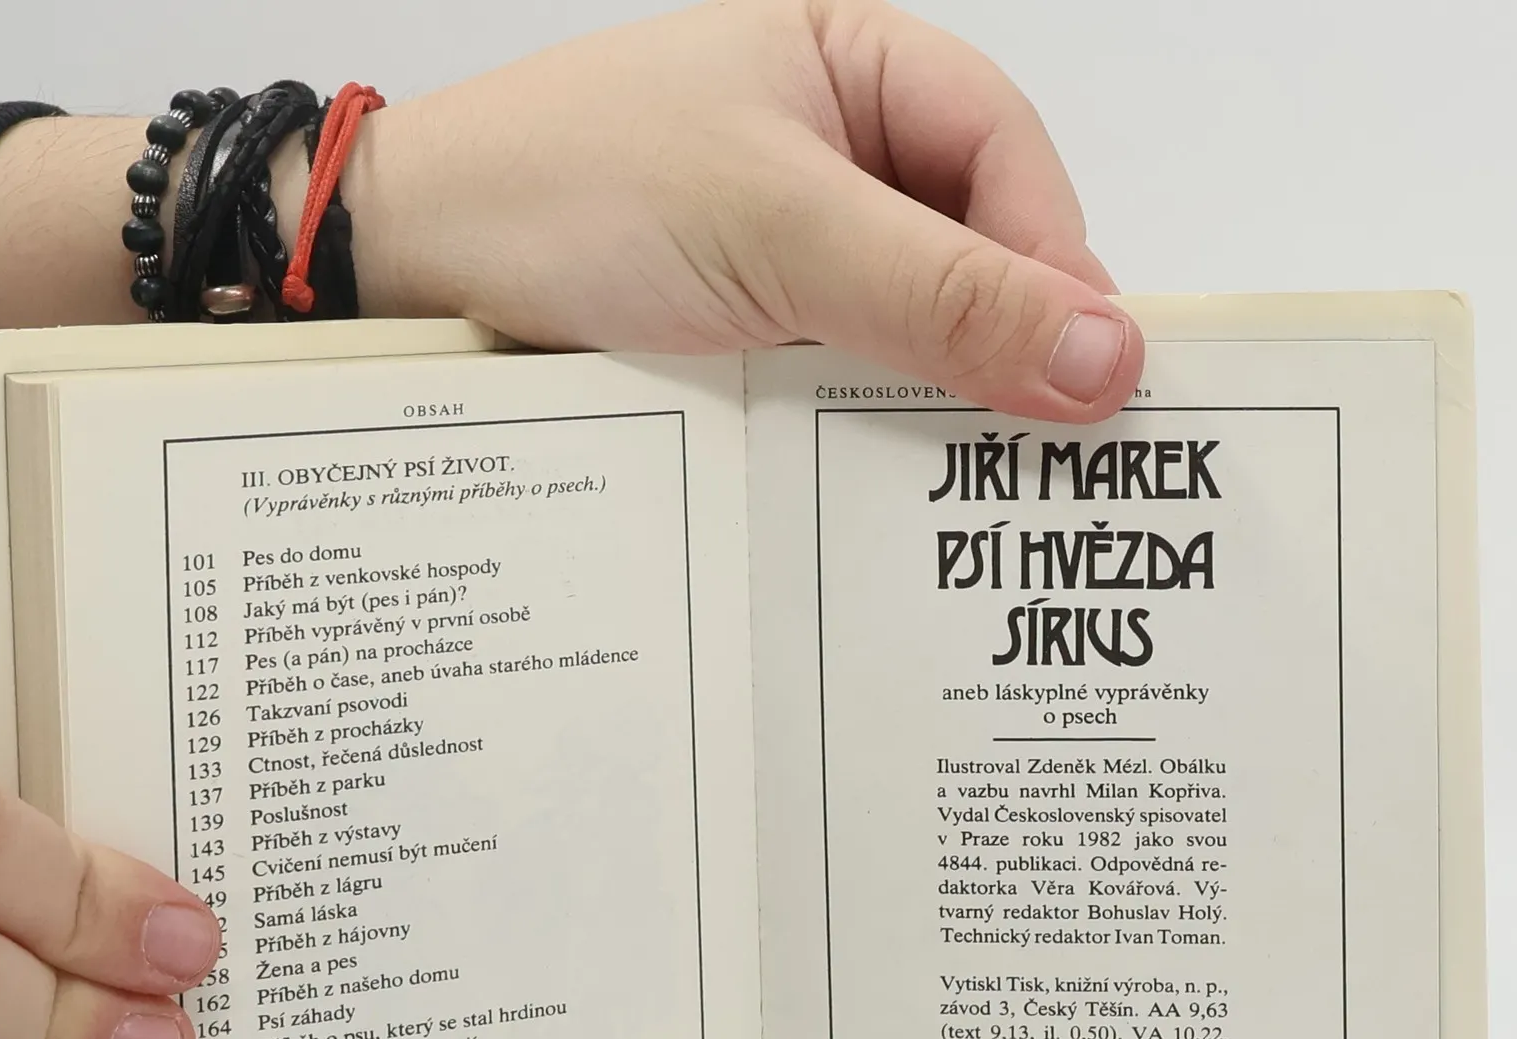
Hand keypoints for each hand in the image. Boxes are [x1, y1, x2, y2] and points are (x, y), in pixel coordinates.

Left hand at [0, 0, 1140, 421]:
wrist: (407, 269)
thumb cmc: (571, 197)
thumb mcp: (777, 230)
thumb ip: (941, 293)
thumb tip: (1109, 359)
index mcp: (858, 67)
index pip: (1008, 162)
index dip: (1055, 268)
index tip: (1087, 380)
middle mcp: (838, 154)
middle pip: (977, 251)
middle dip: (1006, 348)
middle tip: (1041, 459)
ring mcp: (792, 251)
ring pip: (915, 330)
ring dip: (939, 406)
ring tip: (973, 493)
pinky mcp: (752, 335)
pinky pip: (849, 382)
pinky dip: (871, 433)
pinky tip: (886, 490)